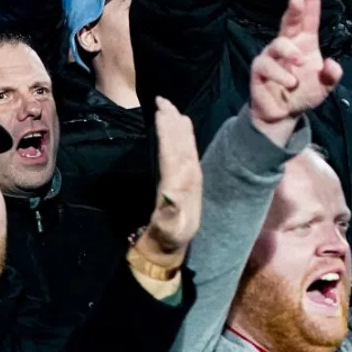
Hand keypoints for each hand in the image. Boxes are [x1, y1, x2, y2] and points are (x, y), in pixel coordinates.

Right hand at [132, 99, 202, 273]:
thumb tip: (169, 193)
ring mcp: (190, 178)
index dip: (168, 133)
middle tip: (162, 100)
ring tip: (169, 106)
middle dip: (173, 122)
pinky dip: (182, 135)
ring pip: (185, 145)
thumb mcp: (166, 232)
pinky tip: (180, 125)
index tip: (161, 113)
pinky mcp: (188, 179)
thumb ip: (169, 213)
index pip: (175, 153)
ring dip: (177, 124)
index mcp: (183, 187)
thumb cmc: (164, 240)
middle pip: (182, 144)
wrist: (171, 251)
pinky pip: (186, 151)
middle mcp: (190, 178)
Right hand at [249, 0, 344, 144]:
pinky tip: (290, 83)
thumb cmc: (304, 93)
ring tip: (300, 64)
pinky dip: (281, 74)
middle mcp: (287, 45)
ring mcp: (271, 56)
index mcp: (305, 43)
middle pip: (288, 23)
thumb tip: (333, 64)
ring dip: (290, 53)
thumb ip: (331, 76)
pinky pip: (267, 66)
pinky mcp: (259, 69)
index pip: (308, 19)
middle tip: (296, 1)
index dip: (310, 1)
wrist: (284, 114)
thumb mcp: (324, 87)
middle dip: (292, 11)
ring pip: (277, 44)